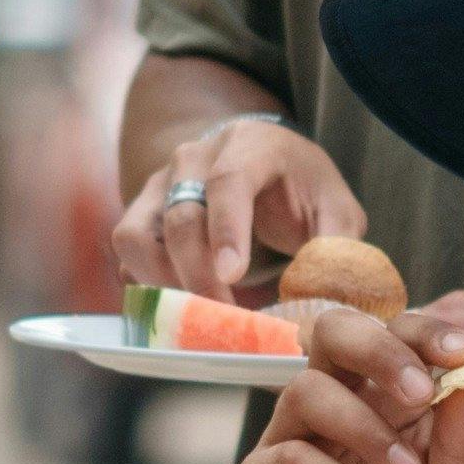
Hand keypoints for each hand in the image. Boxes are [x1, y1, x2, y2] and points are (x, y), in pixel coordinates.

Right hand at [114, 113, 364, 299]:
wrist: (267, 166)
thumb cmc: (304, 189)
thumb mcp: (337, 210)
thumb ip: (336, 247)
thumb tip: (322, 297)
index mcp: (251, 145)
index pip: (228, 183)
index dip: (226, 231)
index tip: (233, 276)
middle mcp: (195, 158)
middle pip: (179, 217)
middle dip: (197, 276)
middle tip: (224, 318)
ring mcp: (161, 184)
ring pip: (134, 235)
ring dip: (162, 284)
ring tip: (199, 314)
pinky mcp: (141, 212)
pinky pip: (126, 254)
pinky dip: (145, 286)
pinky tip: (177, 309)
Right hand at [233, 305, 463, 463]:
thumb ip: (463, 436)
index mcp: (383, 394)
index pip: (395, 333)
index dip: (427, 333)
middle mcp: (334, 405)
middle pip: (334, 334)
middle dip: (380, 351)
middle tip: (420, 392)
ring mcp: (292, 440)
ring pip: (308, 391)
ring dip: (364, 428)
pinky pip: (287, 459)